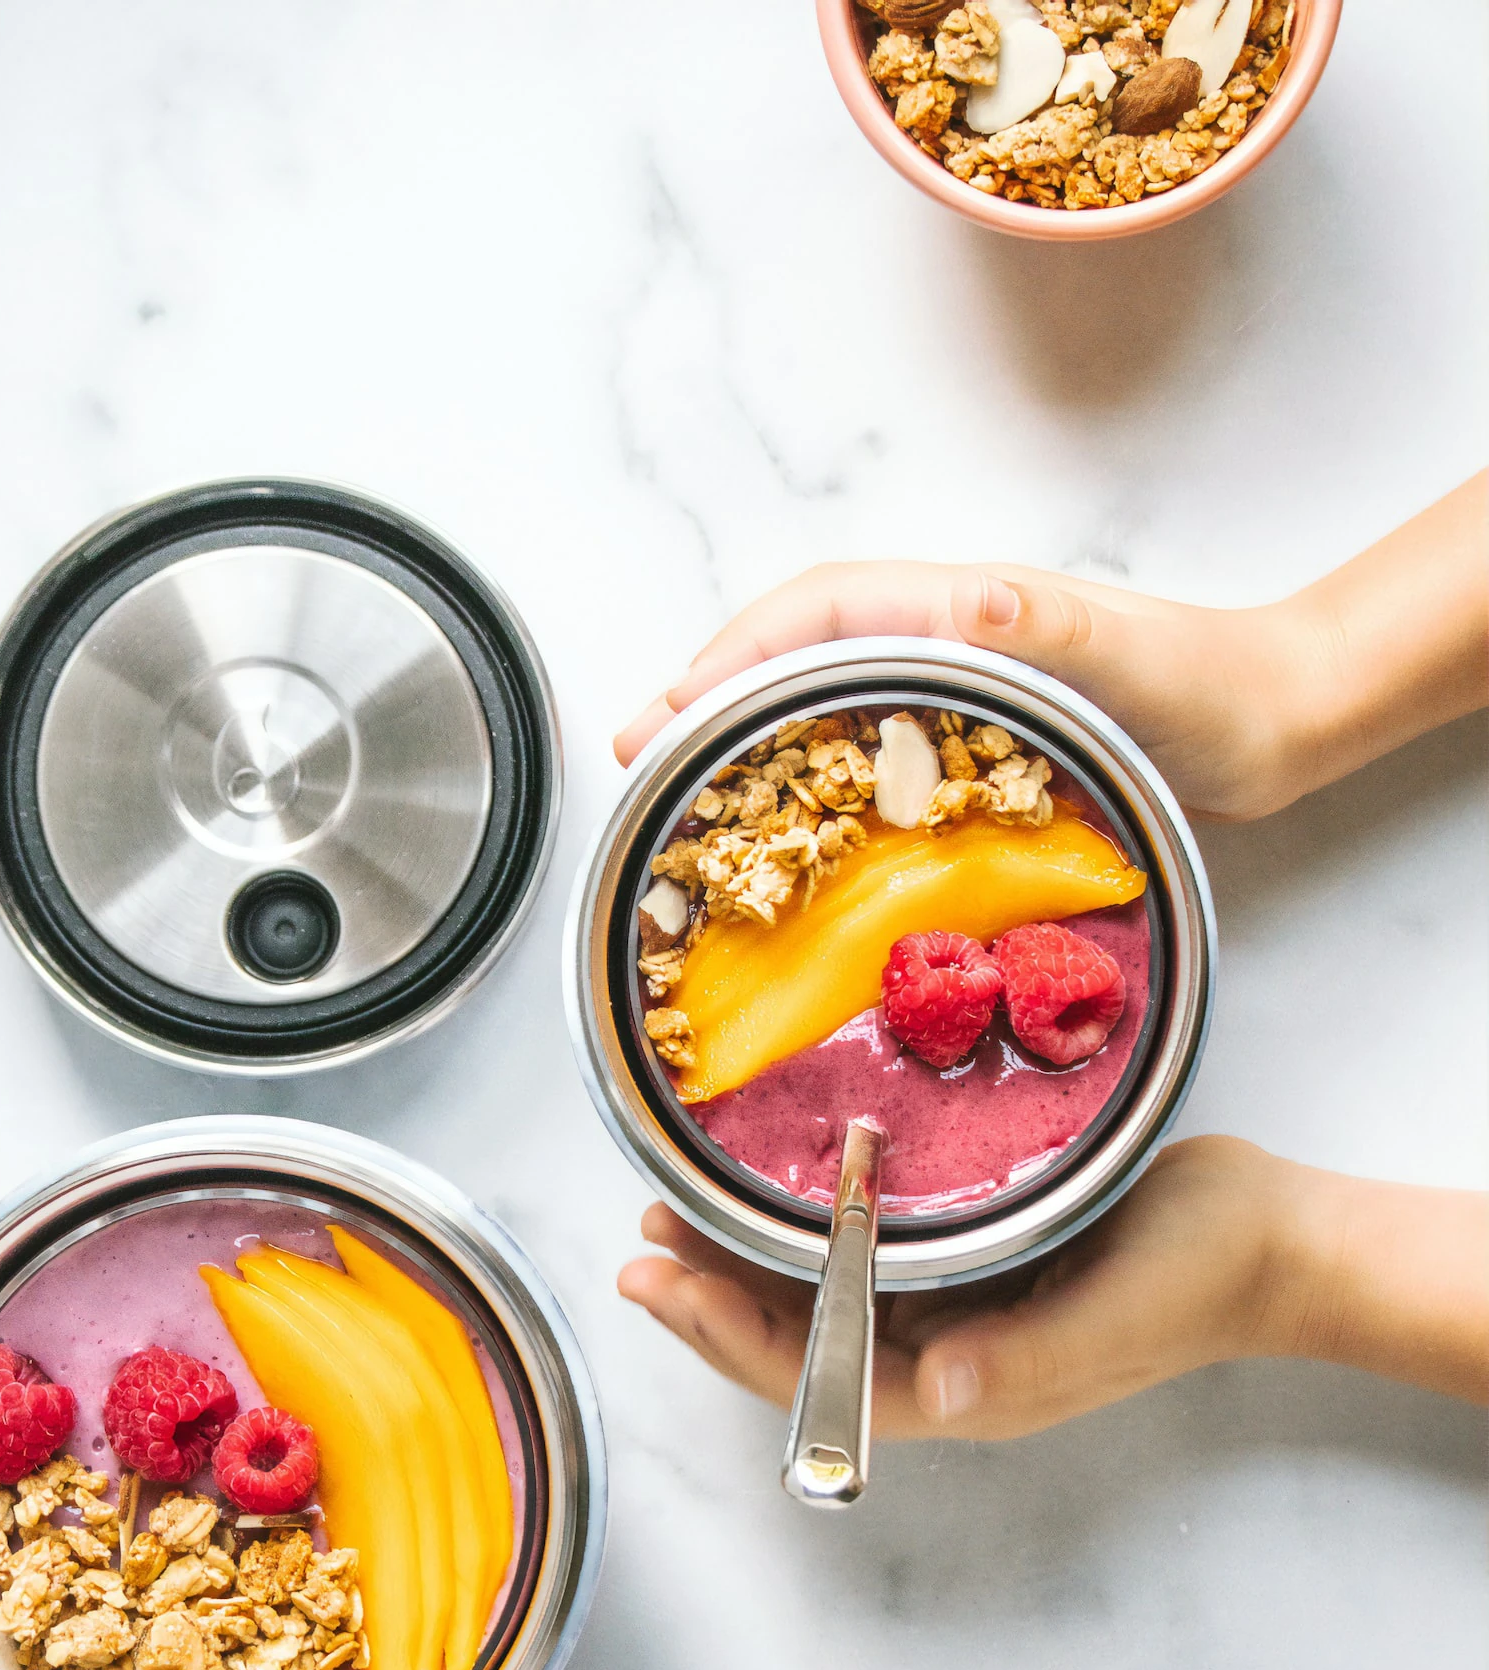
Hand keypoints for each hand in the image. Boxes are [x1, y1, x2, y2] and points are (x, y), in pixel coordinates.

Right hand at [613, 476, 1488, 822]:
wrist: (1279, 720)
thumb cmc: (1211, 687)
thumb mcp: (1130, 653)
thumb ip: (1048, 620)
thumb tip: (959, 595)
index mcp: (962, 612)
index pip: (817, 613)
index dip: (732, 656)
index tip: (667, 709)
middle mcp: (944, 640)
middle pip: (794, 651)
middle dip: (705, 691)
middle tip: (635, 755)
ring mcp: (954, 691)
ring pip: (820, 695)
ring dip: (741, 732)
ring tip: (679, 793)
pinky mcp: (972, 741)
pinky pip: (864, 747)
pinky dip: (805, 774)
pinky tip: (784, 830)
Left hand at [616, 1138, 1488, 1435]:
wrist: (1269, 1235)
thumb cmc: (1201, 1274)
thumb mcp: (1121, 1314)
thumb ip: (1031, 1358)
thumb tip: (942, 1390)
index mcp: (962, 1385)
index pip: (814, 1376)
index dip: (723, 1335)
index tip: (656, 1282)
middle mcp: (939, 1351)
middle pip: (794, 1341)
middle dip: (707, 1299)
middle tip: (638, 1244)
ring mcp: (949, 1306)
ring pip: (815, 1295)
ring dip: (738, 1260)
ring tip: (670, 1215)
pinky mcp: (965, 1254)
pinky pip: (858, 1249)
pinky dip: (800, 1222)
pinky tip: (762, 1184)